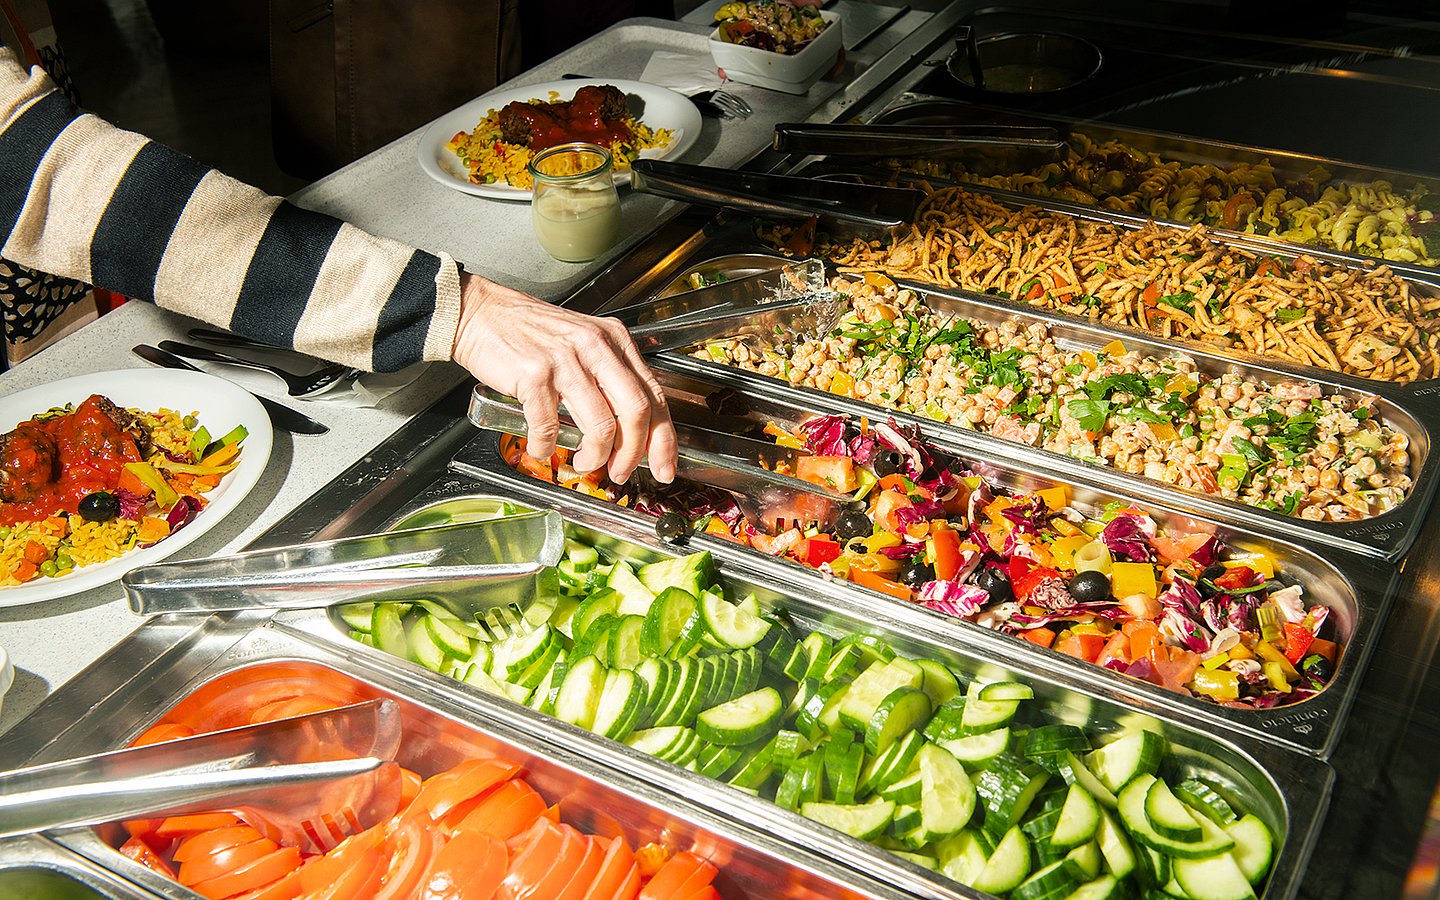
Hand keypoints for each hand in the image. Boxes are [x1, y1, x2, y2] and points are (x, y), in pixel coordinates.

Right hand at [452, 272, 676, 483]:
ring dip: (594, 456)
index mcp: (614, 340)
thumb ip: (608, 376)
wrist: (481, 313)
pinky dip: (547, 447)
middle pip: (635, 412)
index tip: (663, 465)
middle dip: (632, 454)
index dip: (662, 439)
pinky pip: (550, 426)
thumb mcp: (582, 341)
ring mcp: (565, 360)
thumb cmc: (529, 332)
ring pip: (600, 425)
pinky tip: (543, 449)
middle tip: (620, 473)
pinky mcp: (534, 375)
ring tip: (584, 463)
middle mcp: (595, 347)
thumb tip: (629, 428)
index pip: (653, 395)